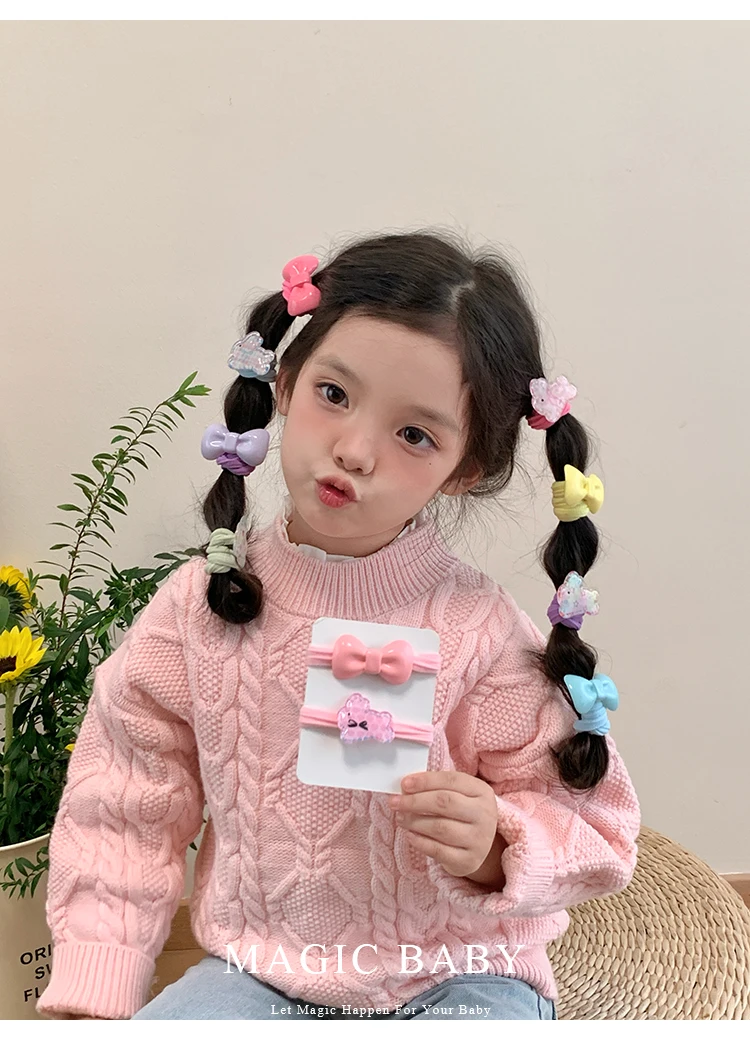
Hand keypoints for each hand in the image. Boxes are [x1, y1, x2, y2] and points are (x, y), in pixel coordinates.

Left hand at [388, 770, 505, 881]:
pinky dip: (420, 841)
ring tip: (401, 818)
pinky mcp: (469, 860)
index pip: (451, 781)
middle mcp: (484, 814)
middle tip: (395, 802)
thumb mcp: (458, 795)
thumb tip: (405, 787)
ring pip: (440, 827)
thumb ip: (435, 788)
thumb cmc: (461, 814)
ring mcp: (479, 839)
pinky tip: (410, 835)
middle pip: (445, 803)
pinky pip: (439, 850)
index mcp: (482, 791)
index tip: (404, 784)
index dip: (425, 781)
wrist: (478, 846)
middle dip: (415, 801)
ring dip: (414, 821)